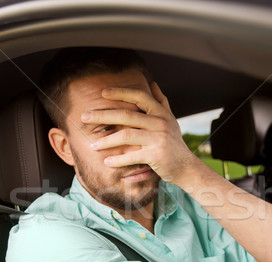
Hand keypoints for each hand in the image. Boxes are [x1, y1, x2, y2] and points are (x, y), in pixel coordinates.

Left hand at [86, 82, 201, 184]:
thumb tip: (153, 83)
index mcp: (161, 112)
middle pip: (127, 115)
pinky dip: (118, 160)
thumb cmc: (174, 144)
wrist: (186, 168)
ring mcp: (159, 138)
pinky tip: (107, 162)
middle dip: (103, 115)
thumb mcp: (170, 120)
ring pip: (126, 136)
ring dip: (106, 141)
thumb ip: (161, 102)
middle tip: (84, 117)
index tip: (103, 92)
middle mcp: (160, 122)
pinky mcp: (156, 155)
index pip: (139, 96)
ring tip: (92, 146)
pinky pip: (132, 156)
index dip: (121, 93)